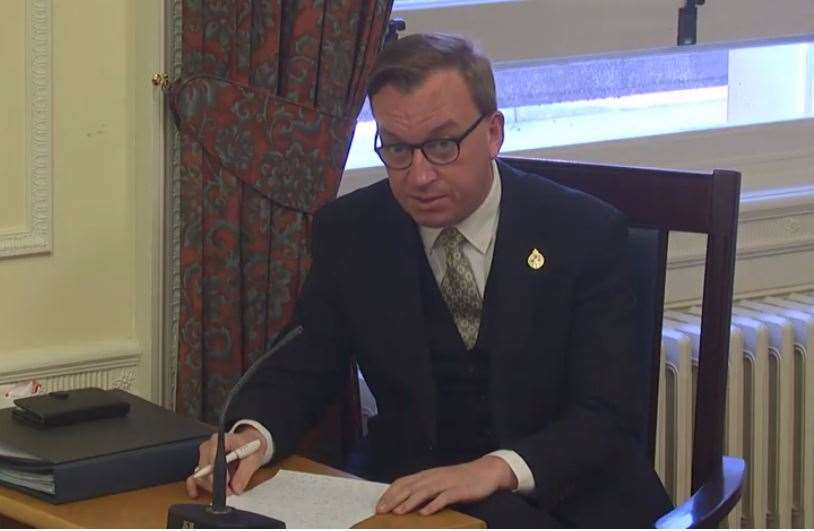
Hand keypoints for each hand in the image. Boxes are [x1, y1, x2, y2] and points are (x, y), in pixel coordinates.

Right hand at [185, 427, 267, 497]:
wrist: (251, 442)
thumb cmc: (252, 446)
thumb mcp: (254, 457)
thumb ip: (245, 473)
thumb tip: (235, 488)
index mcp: (219, 441)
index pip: (213, 458)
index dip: (219, 473)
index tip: (227, 482)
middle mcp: (208, 447)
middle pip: (204, 470)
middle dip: (216, 484)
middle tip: (230, 490)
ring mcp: (204, 456)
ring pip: (200, 477)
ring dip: (212, 487)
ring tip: (227, 489)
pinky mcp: (204, 465)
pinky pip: (195, 478)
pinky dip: (198, 486)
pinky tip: (202, 492)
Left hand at [376, 456, 517, 515]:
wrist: (486, 471)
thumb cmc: (461, 479)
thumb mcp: (440, 481)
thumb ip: (425, 488)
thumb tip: (407, 501)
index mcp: (428, 474)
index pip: (403, 482)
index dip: (390, 493)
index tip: (379, 505)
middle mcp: (434, 477)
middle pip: (410, 487)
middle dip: (394, 499)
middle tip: (381, 510)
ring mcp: (446, 483)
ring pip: (424, 491)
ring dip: (409, 502)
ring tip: (398, 512)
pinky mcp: (458, 490)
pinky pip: (444, 498)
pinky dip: (433, 505)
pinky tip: (425, 513)